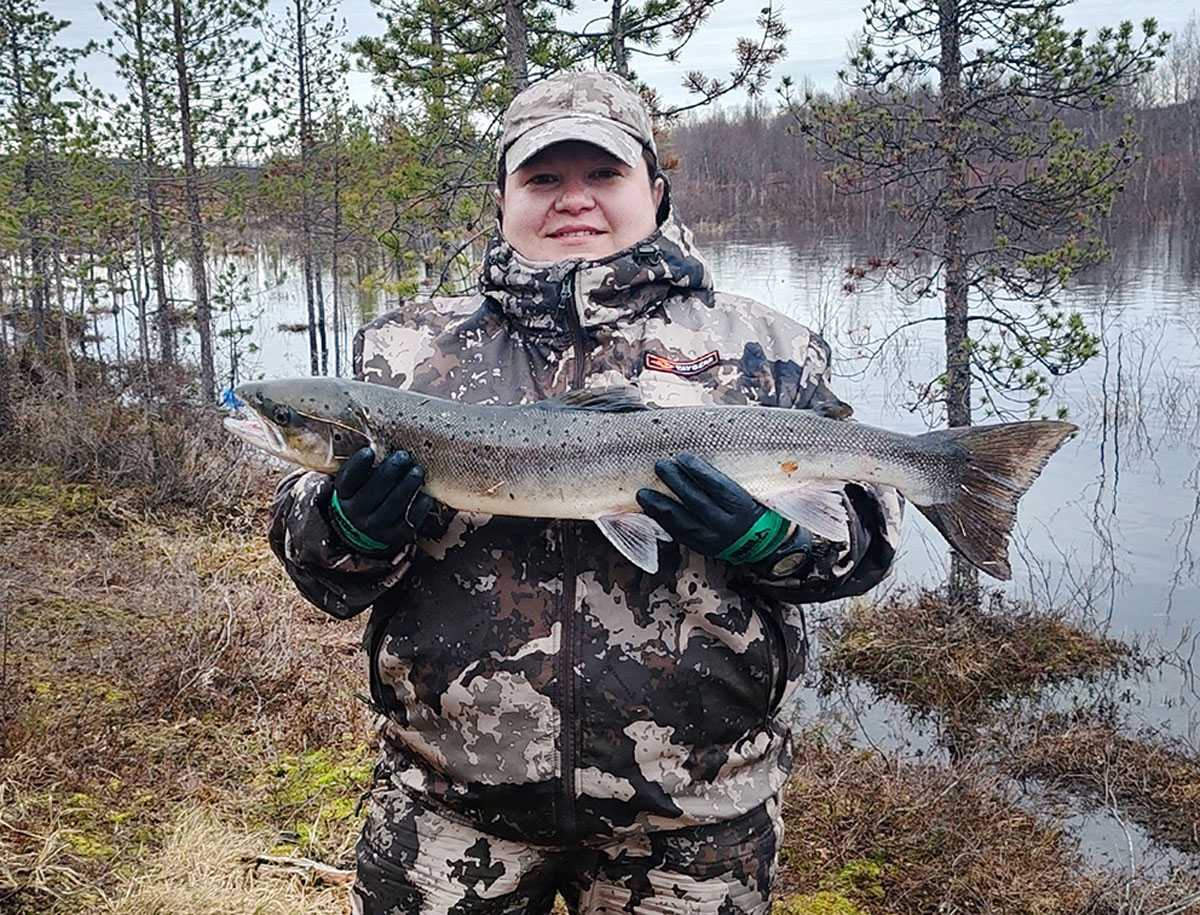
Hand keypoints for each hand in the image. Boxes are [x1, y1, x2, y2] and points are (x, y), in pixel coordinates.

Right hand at [329, 447, 434, 554]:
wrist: (363, 529)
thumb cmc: (364, 493)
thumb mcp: (358, 481)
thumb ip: (367, 466)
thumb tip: (384, 441)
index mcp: (345, 494)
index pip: (348, 480)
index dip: (357, 466)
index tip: (369, 451)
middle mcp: (356, 512)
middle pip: (372, 492)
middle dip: (390, 472)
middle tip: (403, 456)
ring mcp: (374, 526)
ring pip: (391, 507)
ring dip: (407, 487)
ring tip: (418, 471)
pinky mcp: (393, 536)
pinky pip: (407, 522)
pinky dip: (418, 509)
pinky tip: (425, 496)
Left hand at [635, 453, 790, 563]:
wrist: (764, 544)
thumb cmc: (755, 509)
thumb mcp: (750, 491)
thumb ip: (728, 477)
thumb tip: (704, 452)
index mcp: (742, 507)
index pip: (717, 486)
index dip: (698, 470)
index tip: (683, 456)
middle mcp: (727, 525)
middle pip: (696, 501)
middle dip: (675, 482)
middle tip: (661, 466)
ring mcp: (713, 539)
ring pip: (682, 522)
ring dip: (660, 506)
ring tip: (644, 493)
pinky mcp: (703, 548)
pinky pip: (679, 534)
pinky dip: (663, 522)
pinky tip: (651, 511)